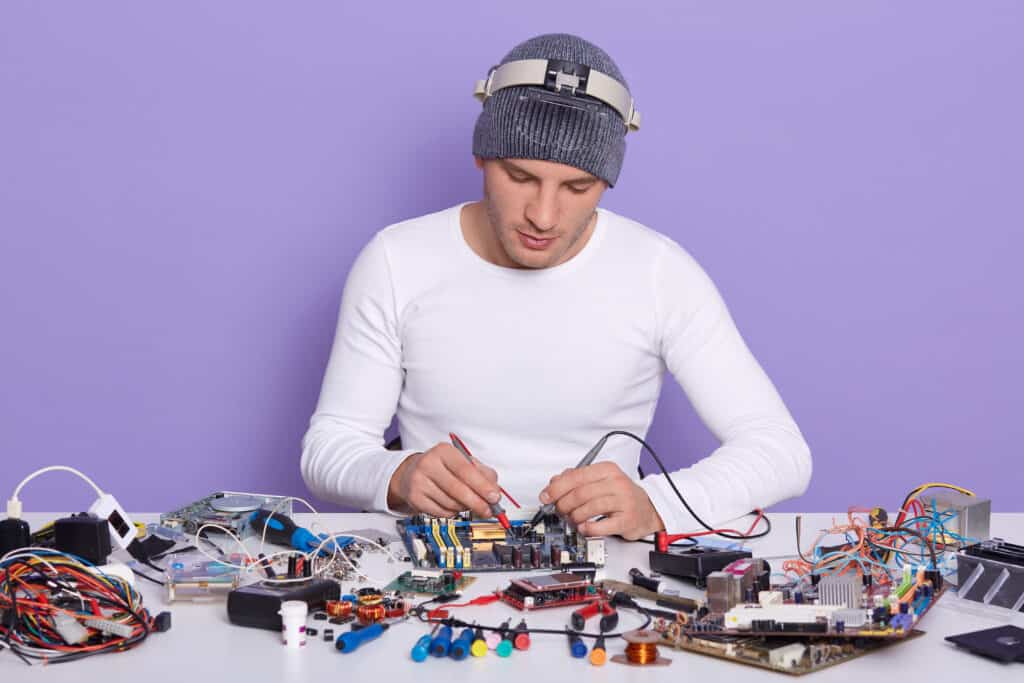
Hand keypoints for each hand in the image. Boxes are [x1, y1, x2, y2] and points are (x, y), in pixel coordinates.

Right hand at [387, 442, 500, 517]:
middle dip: (477, 503)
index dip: (482, 486)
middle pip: (458, 489)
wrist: (411, 473)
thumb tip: (494, 491)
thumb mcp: (463, 462)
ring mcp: (419, 481)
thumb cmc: (443, 468)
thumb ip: (483, 474)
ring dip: (464, 507)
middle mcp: (428, 464)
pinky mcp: (414, 498)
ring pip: (451, 503)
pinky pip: (441, 513)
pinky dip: (452, 513)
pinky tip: (452, 505)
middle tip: (488, 510)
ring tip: (466, 502)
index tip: (494, 497)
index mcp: (443, 451)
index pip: (466, 470)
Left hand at [539, 462, 664, 540]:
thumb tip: (554, 484)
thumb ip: (577, 479)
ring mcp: (623, 501)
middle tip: (559, 510)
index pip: (576, 476)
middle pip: (580, 493)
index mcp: (607, 470)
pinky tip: (584, 527)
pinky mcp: (627, 520)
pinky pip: (601, 526)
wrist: (647, 510)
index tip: (546, 496)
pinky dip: (587, 528)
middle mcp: (616, 483)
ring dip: (574, 516)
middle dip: (563, 504)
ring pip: (589, 508)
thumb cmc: (620, 495)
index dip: (557, 488)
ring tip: (572, 519)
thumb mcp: (600, 481)